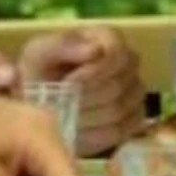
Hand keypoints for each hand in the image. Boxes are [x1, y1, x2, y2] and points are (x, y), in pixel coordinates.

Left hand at [18, 27, 145, 156]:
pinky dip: (95, 136)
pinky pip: (121, 131)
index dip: (93, 72)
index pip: (116, 54)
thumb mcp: (40, 52)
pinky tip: (76, 132)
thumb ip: (63, 46)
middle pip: (117, 86)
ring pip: (119, 111)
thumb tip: (95, 51)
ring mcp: (134, 92)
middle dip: (84, 99)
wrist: (40, 99)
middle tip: (60, 106)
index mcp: (109, 39)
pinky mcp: (133, 120)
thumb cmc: (42, 70)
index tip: (67, 84)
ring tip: (64, 119)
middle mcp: (129, 63)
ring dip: (86, 118)